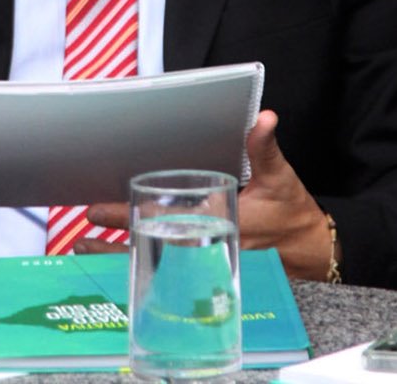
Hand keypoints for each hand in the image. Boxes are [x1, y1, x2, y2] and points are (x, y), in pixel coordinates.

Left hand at [79, 111, 333, 279]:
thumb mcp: (281, 178)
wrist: (314, 257)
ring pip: (156, 265)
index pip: (164, 218)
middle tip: (81, 233)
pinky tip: (118, 266)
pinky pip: (169, 277)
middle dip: (116, 241)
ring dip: (121, 258)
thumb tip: (263, 118)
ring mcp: (208, 266)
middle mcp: (209, 247)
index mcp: (221, 218)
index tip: (99, 209)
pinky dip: (142, 271)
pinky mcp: (209, 277)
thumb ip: (265, 149)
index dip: (129, 214)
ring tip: (86, 250)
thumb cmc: (293, 215)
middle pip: (152, 245)